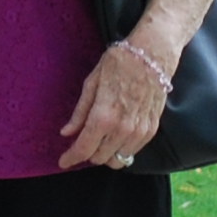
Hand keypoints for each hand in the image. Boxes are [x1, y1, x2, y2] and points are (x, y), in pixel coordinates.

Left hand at [55, 42, 169, 171]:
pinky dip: (121, 149)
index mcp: (103, 117)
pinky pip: (133, 151)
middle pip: (99, 158)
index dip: (71, 158)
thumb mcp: (92, 83)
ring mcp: (139, 132)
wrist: (153, 54)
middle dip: (87, 153)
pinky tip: (116, 136)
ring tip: (100, 140)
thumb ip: (80, 112)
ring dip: (105, 154)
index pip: (83, 149)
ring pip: (118, 160)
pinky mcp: (151, 130)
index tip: (63, 161)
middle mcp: (122, 129)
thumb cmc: (119, 63)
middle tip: (82, 142)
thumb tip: (66, 133)